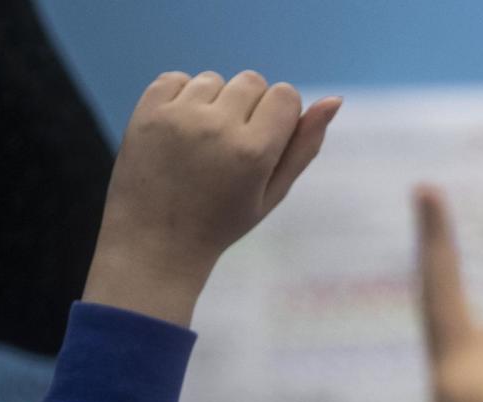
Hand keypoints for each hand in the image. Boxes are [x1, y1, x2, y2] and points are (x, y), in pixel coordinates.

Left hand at [84, 70, 341, 325]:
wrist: (156, 242)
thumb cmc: (223, 222)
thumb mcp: (273, 192)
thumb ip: (304, 146)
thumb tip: (334, 99)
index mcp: (254, 151)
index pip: (285, 95)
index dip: (280, 116)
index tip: (264, 143)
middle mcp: (218, 127)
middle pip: (252, 81)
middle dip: (250, 106)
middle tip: (231, 146)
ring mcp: (178, 116)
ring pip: (214, 79)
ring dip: (215, 102)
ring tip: (203, 141)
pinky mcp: (148, 111)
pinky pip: (176, 79)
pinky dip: (182, 97)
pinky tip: (180, 130)